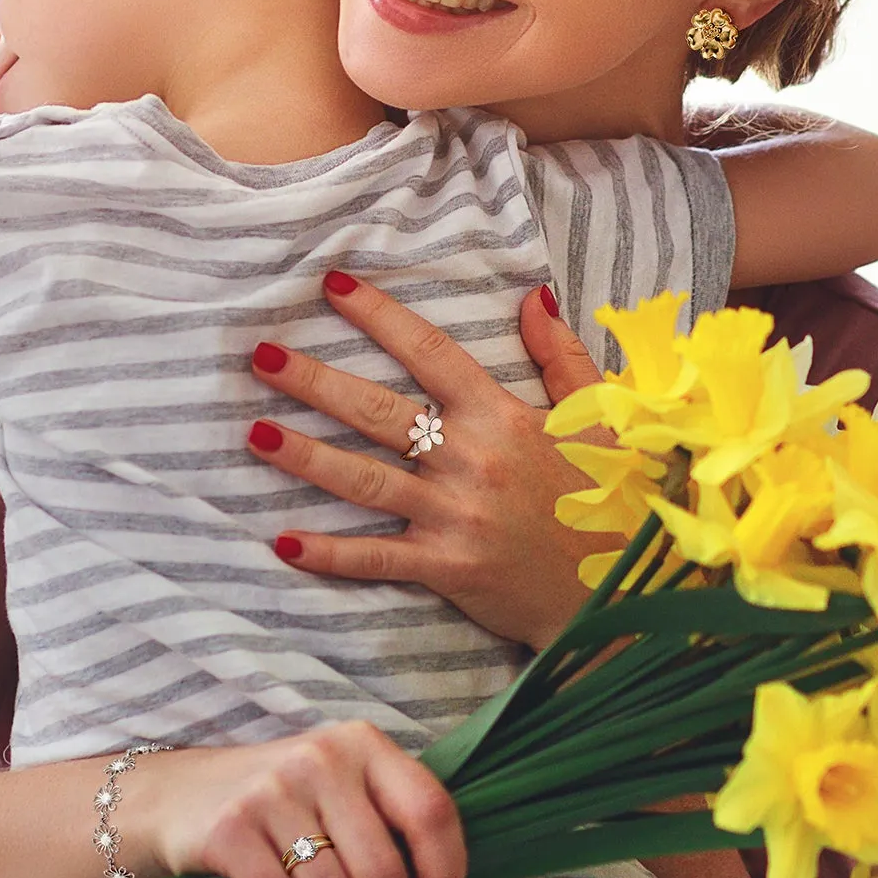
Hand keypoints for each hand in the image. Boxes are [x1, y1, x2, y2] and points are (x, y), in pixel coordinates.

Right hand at [145, 722, 464, 877]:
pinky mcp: (231, 829)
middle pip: (382, 866)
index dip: (446, 870)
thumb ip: (396, 841)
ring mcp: (273, 791)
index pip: (430, 809)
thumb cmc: (287, 800)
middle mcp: (321, 757)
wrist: (183, 793)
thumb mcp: (345, 794)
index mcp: (363, 742)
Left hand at [245, 273, 617, 651]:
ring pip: (366, 480)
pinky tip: (284, 543)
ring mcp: (455, 515)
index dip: (380, 317)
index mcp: (502, 415)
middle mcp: (471, 459)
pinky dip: (330, 555)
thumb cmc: (608, 497)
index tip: (334, 287)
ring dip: (307, 456)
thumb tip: (531, 296)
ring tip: (255, 434)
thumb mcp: (597, 416)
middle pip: (379, 411)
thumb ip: (560, 355)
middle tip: (261, 356)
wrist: (622, 591)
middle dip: (315, 381)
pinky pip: (379, 558)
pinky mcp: (447, 568)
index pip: (430, 352)